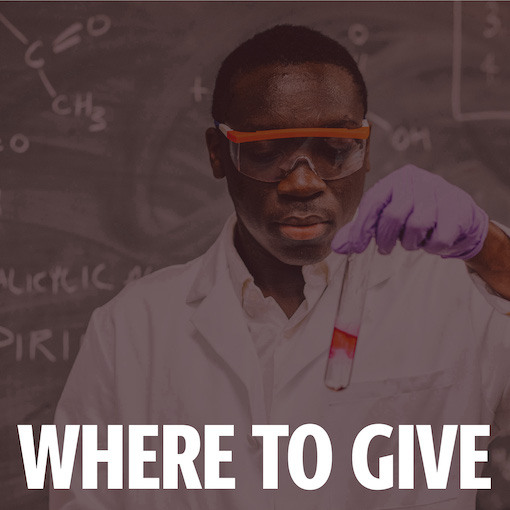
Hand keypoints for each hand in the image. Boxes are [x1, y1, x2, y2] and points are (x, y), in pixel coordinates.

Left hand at [332, 164, 488, 259]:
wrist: (457, 214)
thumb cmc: (414, 213)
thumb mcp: (386, 216)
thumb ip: (362, 230)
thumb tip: (337, 247)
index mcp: (395, 180)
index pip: (373, 202)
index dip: (362, 227)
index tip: (357, 247)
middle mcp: (417, 182)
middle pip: (394, 215)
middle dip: (386, 238)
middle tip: (386, 248)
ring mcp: (440, 193)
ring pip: (417, 226)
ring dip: (410, 243)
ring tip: (412, 242)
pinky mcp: (458, 210)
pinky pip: (439, 238)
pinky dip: (431, 247)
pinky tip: (430, 242)